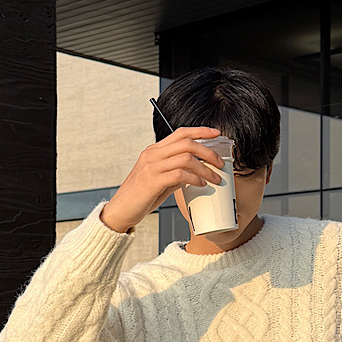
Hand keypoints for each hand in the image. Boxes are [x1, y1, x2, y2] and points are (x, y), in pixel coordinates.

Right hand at [100, 127, 225, 233]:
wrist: (121, 210)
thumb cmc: (140, 196)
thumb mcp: (159, 180)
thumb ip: (174, 173)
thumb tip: (194, 172)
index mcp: (154, 151)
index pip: (180, 133)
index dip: (200, 130)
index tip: (216, 134)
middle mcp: (152, 154)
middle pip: (186, 143)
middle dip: (208, 151)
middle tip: (220, 163)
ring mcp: (151, 167)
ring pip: (186, 158)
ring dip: (205, 168)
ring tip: (214, 178)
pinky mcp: (152, 181)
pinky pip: (179, 174)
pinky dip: (194, 178)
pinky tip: (201, 184)